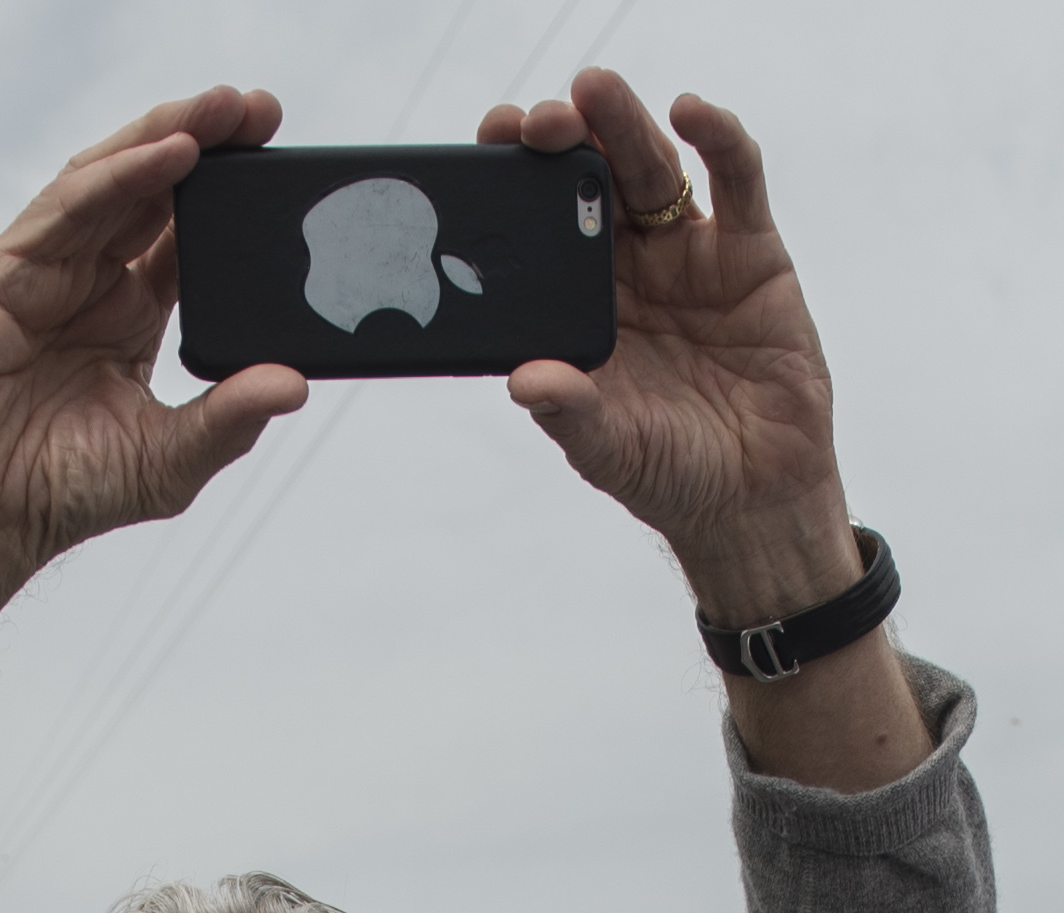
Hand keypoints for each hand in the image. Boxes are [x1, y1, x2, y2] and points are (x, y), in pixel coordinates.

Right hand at [0, 84, 307, 815]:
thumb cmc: (52, 495)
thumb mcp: (164, 460)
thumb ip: (227, 421)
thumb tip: (295, 384)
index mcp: (128, 314)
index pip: (185, 232)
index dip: (232, 192)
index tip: (285, 159)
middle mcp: (86, 284)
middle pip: (151, 190)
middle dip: (206, 141)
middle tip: (262, 109)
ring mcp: (40, 275)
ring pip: (107, 182)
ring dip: (166, 136)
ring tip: (221, 109)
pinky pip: (63, 211)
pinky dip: (116, 176)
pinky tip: (167, 153)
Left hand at [487, 73, 856, 622]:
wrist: (755, 495)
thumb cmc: (667, 471)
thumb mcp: (607, 448)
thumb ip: (570, 413)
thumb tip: (524, 381)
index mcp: (574, 307)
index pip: (534, 232)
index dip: (513, 187)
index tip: (485, 153)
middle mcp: (625, 270)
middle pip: (590, 186)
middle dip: (564, 144)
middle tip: (537, 118)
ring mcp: (687, 255)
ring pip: (652, 171)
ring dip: (625, 126)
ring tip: (594, 89)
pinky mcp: (752, 254)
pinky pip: (736, 182)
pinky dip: (718, 140)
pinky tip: (692, 112)